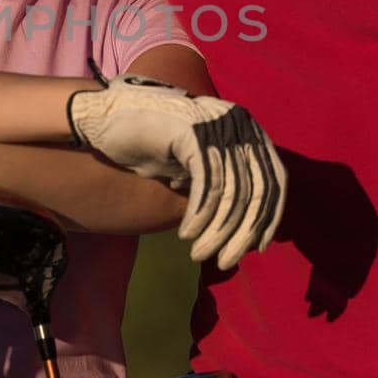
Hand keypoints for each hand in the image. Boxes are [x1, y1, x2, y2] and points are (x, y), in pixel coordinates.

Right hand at [67, 74, 285, 266]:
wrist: (103, 115)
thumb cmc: (148, 142)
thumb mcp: (193, 165)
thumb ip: (222, 183)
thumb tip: (248, 225)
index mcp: (246, 127)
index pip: (273, 178)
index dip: (269, 217)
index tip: (257, 247)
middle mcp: (238, 122)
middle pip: (257, 188)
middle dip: (244, 232)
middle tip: (227, 262)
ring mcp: (217, 123)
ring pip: (233, 191)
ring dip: (218, 231)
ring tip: (201, 254)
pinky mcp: (193, 131)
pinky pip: (208, 183)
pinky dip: (200, 214)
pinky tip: (187, 233)